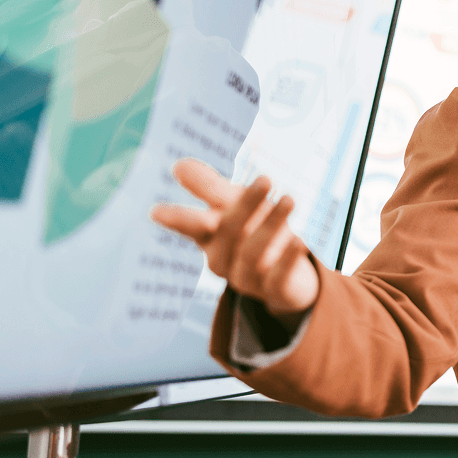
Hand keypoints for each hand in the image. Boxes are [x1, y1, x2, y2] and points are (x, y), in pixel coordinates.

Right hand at [149, 159, 319, 328]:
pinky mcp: (274, 291)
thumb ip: (209, 187)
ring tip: (289, 199)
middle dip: (246, 206)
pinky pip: (278, 278)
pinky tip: (300, 239)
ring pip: (254, 253)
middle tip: (266, 179)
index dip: (177, 220)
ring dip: (273, 224)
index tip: (156, 212)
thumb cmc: (255, 229)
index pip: (191, 227)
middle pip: (230, 232)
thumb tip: (178, 166)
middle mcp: (224, 259)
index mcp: (209, 237)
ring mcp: (247, 278)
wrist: (289, 276)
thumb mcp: (234, 206)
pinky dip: (288, 258)